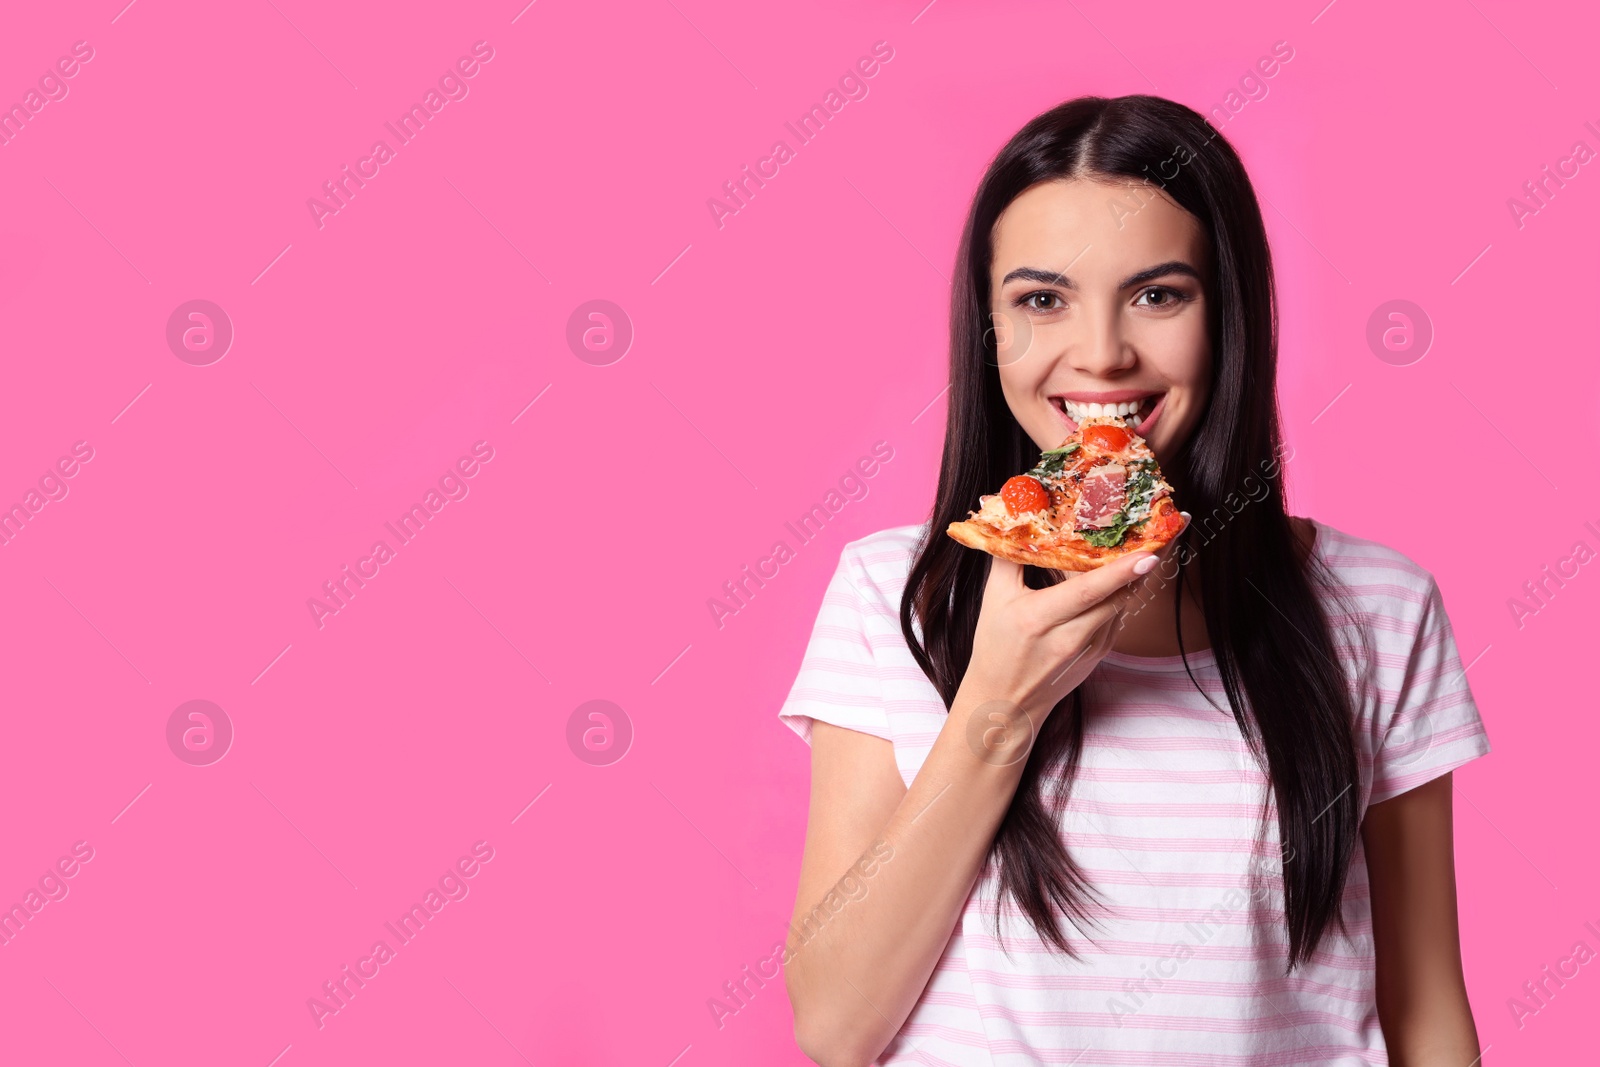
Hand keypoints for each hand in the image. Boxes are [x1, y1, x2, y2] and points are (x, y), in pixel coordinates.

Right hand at [959, 539, 1178, 722]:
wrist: (1007, 703)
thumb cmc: (995, 648)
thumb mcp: (994, 601)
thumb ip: (1008, 559)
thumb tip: (1014, 520)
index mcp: (1040, 619)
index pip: (1088, 592)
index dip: (1120, 572)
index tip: (1149, 553)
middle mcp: (1070, 636)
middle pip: (1118, 595)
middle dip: (1145, 563)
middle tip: (1166, 530)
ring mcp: (1090, 648)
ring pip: (1124, 604)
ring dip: (1140, 574)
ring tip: (1158, 542)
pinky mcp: (1100, 653)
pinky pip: (1118, 615)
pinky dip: (1126, 591)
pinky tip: (1135, 570)